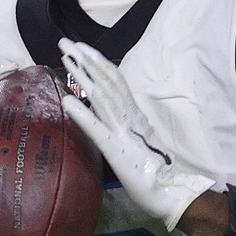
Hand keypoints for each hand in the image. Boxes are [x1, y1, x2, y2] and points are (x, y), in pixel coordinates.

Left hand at [58, 38, 214, 232]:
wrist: (170, 193)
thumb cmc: (153, 172)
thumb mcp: (138, 142)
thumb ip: (125, 126)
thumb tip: (108, 115)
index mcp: (135, 116)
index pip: (116, 83)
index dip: (99, 63)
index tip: (82, 48)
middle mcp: (130, 118)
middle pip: (107, 82)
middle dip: (86, 60)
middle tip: (65, 41)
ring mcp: (124, 132)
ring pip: (102, 97)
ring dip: (82, 76)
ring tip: (66, 58)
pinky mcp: (117, 151)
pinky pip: (98, 129)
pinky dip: (82, 114)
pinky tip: (67, 102)